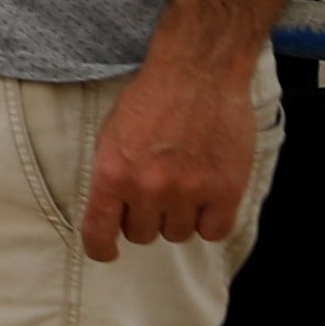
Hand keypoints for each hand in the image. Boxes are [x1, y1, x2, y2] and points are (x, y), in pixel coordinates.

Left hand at [82, 54, 255, 261]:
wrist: (197, 73)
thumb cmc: (151, 99)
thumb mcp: (110, 135)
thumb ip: (111, 176)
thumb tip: (111, 212)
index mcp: (112, 173)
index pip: (99, 232)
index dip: (101, 248)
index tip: (106, 252)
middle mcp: (148, 187)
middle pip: (142, 235)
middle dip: (145, 219)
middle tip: (154, 193)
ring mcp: (189, 190)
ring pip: (178, 234)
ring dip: (178, 218)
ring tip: (183, 188)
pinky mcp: (225, 189)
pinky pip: (214, 231)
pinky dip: (210, 221)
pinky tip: (207, 201)